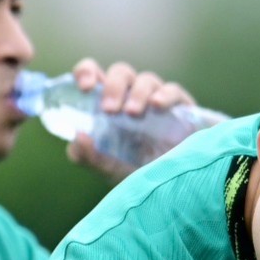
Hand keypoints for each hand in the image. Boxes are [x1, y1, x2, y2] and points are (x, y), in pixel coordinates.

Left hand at [67, 59, 194, 179]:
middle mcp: (131, 96)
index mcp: (108, 104)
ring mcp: (156, 99)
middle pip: (121, 73)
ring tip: (133, 113)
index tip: (85, 87)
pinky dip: (165, 94)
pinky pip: (173, 90)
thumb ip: (88, 156)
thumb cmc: (135, 172)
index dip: (86, 72)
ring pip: (146, 80)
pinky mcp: (181, 107)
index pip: (93, 75)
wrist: (169, 187)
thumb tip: (77, 137)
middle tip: (109, 110)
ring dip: (137, 93)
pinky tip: (157, 105)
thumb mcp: (107, 169)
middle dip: (113, 87)